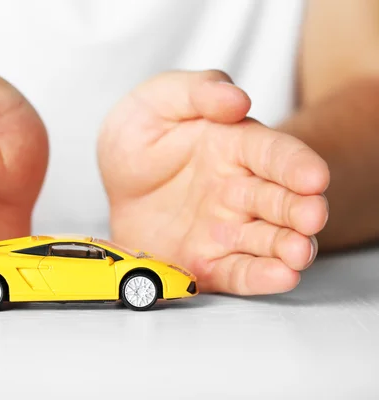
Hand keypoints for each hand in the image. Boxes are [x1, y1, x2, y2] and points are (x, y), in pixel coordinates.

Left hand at [98, 70, 329, 294]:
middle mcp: (238, 189)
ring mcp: (225, 227)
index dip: (295, 165)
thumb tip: (236, 100)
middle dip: (299, 209)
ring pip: (266, 239)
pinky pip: (237, 271)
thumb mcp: (157, 102)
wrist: (114, 184)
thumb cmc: (140, 138)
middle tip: (311, 217)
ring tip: (299, 253)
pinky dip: (259, 276)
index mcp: (234, 146)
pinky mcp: (207, 260)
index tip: (313, 176)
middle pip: (279, 199)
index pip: (274, 153)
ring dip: (287, 247)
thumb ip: (196, 93)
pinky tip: (280, 277)